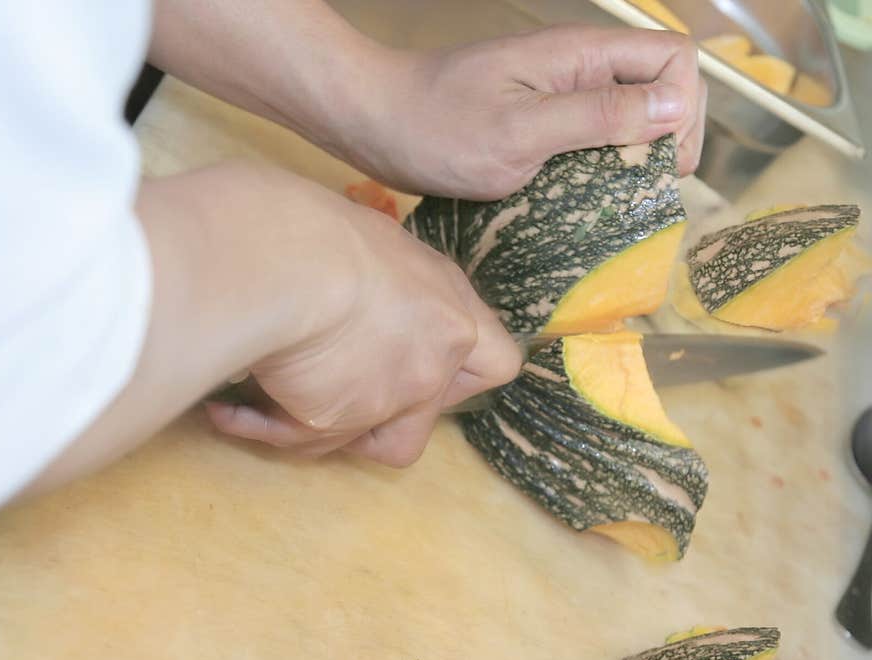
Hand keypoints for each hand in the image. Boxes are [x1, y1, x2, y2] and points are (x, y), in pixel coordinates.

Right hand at [205, 165, 520, 466]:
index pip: (497, 365)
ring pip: (362, 439)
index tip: (420, 367)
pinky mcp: (340, 422)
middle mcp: (434, 358)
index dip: (461, 377)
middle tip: (334, 384)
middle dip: (380, 413)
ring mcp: (393, 396)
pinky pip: (301, 441)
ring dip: (323, 427)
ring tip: (268, 401)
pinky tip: (229, 413)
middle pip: (422, 417)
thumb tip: (348, 304)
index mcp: (448, 305)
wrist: (276, 257)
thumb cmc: (308, 224)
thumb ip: (382, 286)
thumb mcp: (363, 243)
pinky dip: (267, 429)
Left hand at [351, 26, 705, 198]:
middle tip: (652, 189)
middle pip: (658, 87)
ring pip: (626, 114)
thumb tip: (674, 109)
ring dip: (636, 154)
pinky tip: (587, 198)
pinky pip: (589, 136)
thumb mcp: (520, 131)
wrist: (376, 123)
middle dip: (670, 135)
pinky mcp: (536, 121)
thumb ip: (597, 117)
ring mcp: (556, 96)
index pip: (672, 60)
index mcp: (580, 57)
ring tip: (624, 199)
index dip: (686, 109)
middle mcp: (576, 70)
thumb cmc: (437, 127)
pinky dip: (600, 165)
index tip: (667, 164)